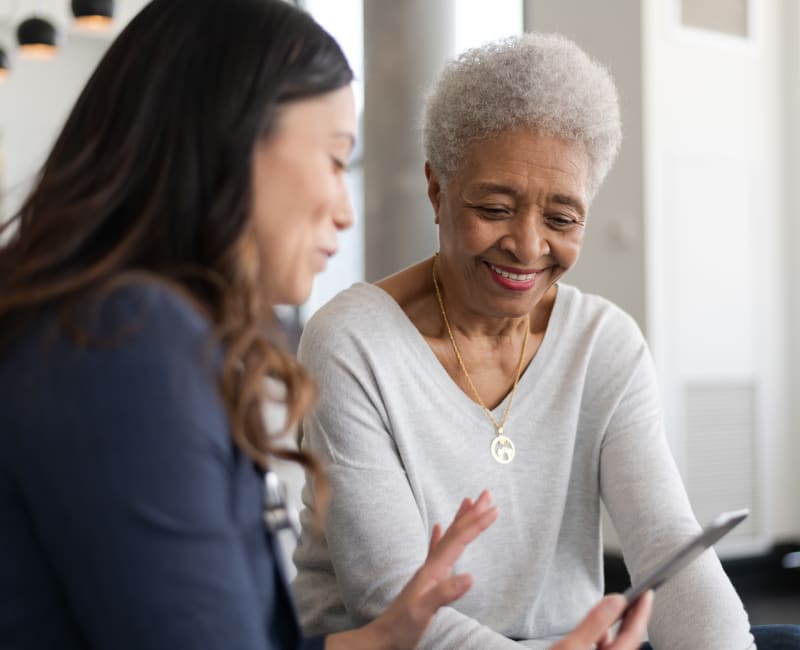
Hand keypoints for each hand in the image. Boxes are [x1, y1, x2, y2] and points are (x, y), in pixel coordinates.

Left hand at [325, 489, 497, 649]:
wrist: (382, 638)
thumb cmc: (401, 627)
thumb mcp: (423, 611)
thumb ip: (445, 593)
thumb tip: (471, 576)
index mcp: (433, 570)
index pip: (459, 540)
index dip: (477, 523)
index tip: (495, 508)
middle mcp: (431, 565)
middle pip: (455, 532)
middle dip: (472, 513)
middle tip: (487, 493)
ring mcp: (428, 571)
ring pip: (448, 537)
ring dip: (460, 519)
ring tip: (468, 501)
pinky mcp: (426, 580)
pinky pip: (435, 550)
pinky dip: (440, 536)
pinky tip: (438, 528)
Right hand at [551, 590, 653, 649]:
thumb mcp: (572, 645)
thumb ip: (595, 622)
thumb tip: (615, 601)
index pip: (633, 635)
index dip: (641, 612)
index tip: (647, 593)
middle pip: (630, 642)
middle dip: (633, 619)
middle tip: (638, 598)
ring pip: (619, 648)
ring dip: (620, 629)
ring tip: (619, 611)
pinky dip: (607, 639)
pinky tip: (601, 634)